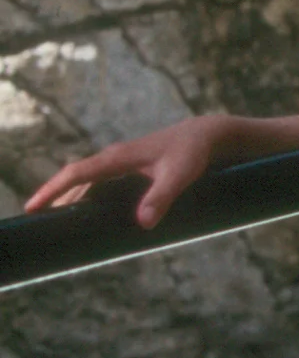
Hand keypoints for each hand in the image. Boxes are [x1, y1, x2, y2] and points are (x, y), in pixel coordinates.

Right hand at [24, 116, 236, 224]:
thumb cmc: (192, 153)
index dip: (52, 190)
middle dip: (54, 196)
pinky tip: (85, 207)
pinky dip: (86, 192)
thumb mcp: (179, 175)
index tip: (33, 207)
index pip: (76, 174)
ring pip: (86, 179)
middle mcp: (114, 158)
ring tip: (54, 217)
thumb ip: (161, 197)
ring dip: (69, 195)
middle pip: (75, 178)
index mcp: (117, 158)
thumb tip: (143, 223)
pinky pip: (98, 180)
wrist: (206, 134)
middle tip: (36, 219)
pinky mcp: (130, 165)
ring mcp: (121, 161)